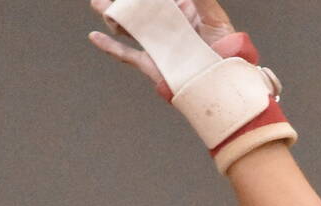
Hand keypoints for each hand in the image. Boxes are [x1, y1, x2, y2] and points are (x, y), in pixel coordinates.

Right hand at [88, 0, 234, 88]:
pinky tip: (95, 37)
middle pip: (139, 8)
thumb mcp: (213, 16)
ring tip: (98, 3)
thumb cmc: (225, 50)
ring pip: (128, 27)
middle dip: (123, 0)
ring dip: (112, 14)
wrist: (223, 83)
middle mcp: (165, 26)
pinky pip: (126, 54)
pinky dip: (109, 46)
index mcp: (181, 10)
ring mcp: (156, 44)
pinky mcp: (150, 63)